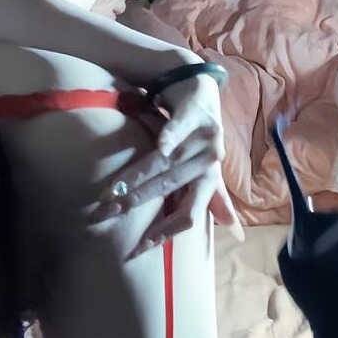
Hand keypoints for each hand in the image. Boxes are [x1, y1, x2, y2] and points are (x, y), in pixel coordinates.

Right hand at [86, 70, 243, 256]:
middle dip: (135, 202)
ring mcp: (204, 135)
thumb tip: (232, 228)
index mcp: (209, 179)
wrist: (201, 87)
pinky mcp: (197, 112)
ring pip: (167, 162)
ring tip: (112, 190)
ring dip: (138, 177)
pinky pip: (181, 127)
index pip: (188, 214)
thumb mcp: (205, 166)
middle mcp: (209, 161)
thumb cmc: (200, 133)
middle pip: (168, 188)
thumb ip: (214, 196)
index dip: (163, 233)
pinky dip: (171, 136)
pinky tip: (159, 146)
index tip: (134, 250)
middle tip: (105, 213)